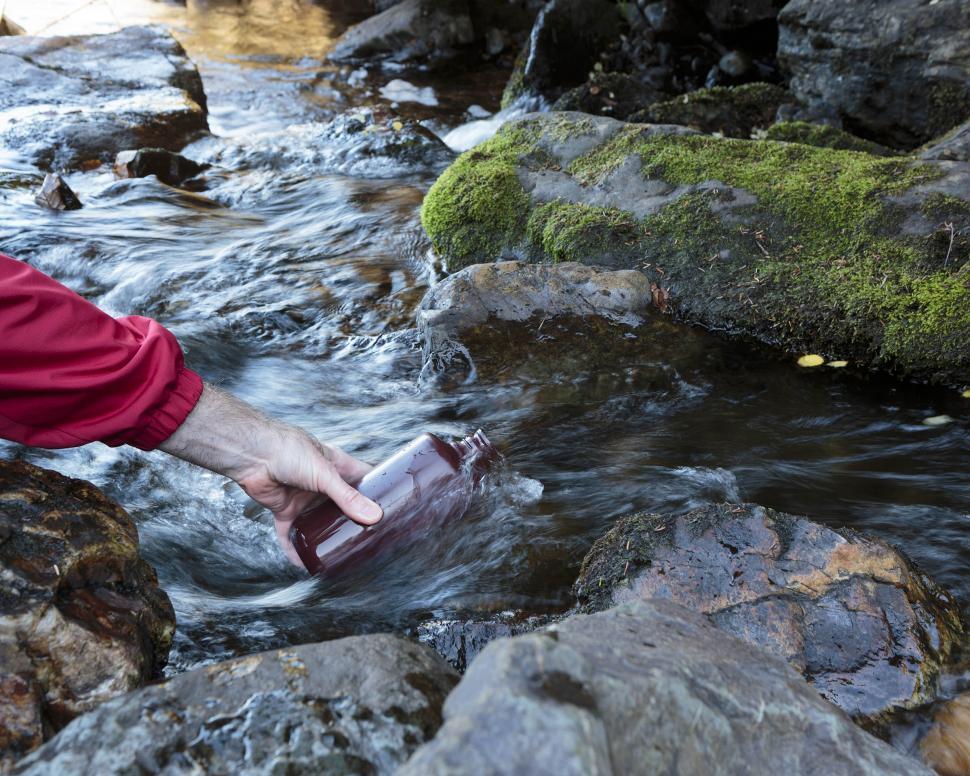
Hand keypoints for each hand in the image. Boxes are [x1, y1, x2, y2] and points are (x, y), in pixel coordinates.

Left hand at [158, 383, 381, 565]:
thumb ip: (347, 497)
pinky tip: (305, 566)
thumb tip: (374, 517)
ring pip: (320, 523)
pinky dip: (296, 550)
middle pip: (344, 506)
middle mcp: (323, 485)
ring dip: (329, 538)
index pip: (365, 480)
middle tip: (373, 540)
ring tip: (346, 555)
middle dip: (356, 522)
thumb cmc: (289, 451)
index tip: (395, 508)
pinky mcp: (285, 511)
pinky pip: (292, 536)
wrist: (252, 455)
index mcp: (338, 467)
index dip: (379, 492)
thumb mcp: (324, 474)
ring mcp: (304, 499)